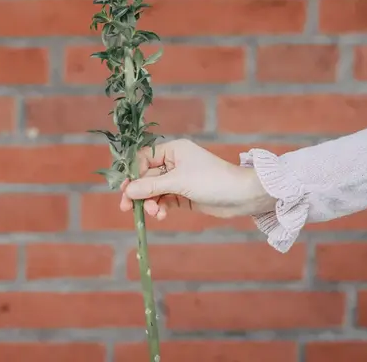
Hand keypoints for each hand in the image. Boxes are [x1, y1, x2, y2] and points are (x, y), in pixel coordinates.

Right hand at [118, 139, 275, 219]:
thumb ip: (151, 186)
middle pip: (147, 177)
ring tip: (154, 213)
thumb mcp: (178, 182)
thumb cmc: (212, 180)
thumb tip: (127, 191)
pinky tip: (161, 215)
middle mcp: (174, 163)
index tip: (123, 190)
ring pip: (155, 191)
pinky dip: (161, 208)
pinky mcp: (184, 195)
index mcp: (173, 150)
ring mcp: (179, 180)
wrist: (242, 196)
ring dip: (151, 202)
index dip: (132, 174)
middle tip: (127, 208)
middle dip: (140, 193)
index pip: (143, 159)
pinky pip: (165, 200)